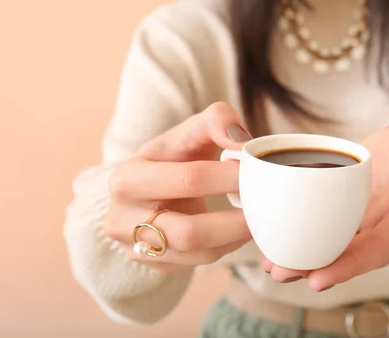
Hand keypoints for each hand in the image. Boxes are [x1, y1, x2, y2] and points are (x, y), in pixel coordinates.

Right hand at [104, 102, 252, 273]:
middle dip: (235, 221)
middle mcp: (122, 220)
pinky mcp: (155, 266)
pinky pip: (200, 263)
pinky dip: (228, 247)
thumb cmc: (172, 158)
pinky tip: (241, 230)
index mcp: (128, 179)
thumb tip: (243, 143)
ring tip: (259, 219)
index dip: (228, 177)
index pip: (188, 180)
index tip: (256, 172)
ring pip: (198, 253)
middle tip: (265, 206)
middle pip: (189, 231)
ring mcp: (136, 249)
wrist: (144, 192)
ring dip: (236, 238)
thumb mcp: (186, 133)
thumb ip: (216, 121)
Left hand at [264, 101, 388, 289]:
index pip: (379, 248)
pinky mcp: (349, 202)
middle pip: (349, 254)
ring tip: (273, 265)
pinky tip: (279, 235)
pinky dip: (304, 231)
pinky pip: (327, 221)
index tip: (319, 280)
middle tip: (280, 273)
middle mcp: (384, 221)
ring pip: (334, 242)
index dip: (351, 266)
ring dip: (304, 257)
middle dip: (315, 267)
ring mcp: (366, 214)